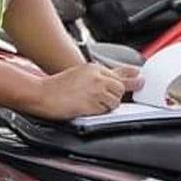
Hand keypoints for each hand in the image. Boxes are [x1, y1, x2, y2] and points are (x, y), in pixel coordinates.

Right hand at [27, 63, 143, 119]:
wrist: (42, 94)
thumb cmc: (58, 86)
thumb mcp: (82, 73)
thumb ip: (103, 74)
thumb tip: (130, 74)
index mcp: (95, 68)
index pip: (121, 74)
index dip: (128, 80)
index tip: (138, 80)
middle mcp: (97, 77)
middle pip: (121, 88)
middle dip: (114, 95)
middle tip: (100, 99)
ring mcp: (95, 90)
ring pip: (116, 100)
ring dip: (107, 105)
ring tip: (91, 104)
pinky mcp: (92, 103)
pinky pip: (106, 110)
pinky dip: (100, 112)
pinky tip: (89, 109)